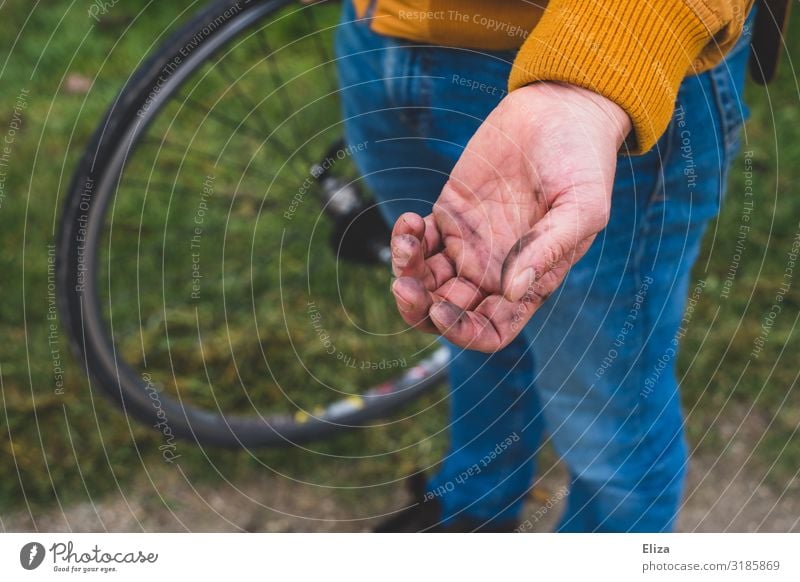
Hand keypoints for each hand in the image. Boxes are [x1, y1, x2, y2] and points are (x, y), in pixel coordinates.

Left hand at [390, 82, 631, 351]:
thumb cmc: (582, 160)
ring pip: (427, 282)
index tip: (441, 309)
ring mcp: (470, 244)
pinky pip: (418, 244)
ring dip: (407, 273)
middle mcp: (495, 271)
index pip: (490, 329)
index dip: (462, 331)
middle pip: (447, 312)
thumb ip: (547, 249)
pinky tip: (409, 221)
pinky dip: (405, 241)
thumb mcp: (580, 206)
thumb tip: (510, 293)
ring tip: (408, 239)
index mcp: (529, 282)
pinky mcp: (450, 215)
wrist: (561, 109)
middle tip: (406, 284)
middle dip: (420, 308)